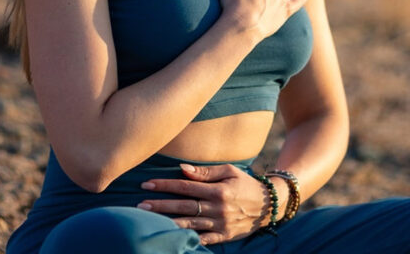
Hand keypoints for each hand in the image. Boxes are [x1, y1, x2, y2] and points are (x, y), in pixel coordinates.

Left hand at [136, 163, 267, 245]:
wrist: (268, 204)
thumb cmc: (245, 183)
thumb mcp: (229, 171)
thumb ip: (206, 172)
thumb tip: (182, 169)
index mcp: (218, 190)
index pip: (185, 186)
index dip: (164, 185)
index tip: (146, 184)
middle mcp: (218, 208)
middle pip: (183, 207)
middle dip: (160, 206)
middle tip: (140, 207)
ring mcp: (220, 224)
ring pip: (189, 224)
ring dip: (167, 223)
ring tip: (148, 222)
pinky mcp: (224, 236)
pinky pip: (203, 239)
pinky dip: (188, 240)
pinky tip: (171, 239)